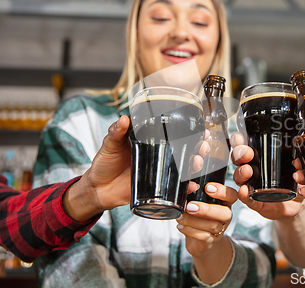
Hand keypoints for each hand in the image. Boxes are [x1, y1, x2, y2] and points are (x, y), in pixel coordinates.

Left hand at [64, 116, 206, 221]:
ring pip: (184, 169)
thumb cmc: (104, 164)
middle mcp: (159, 157)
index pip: (175, 136)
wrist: (97, 189)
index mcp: (151, 143)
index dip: (191, 133)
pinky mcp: (157, 188)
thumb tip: (124, 119)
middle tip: (202, 147)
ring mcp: (159, 173)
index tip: (202, 131)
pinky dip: (185, 188)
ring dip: (195, 166)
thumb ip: (116, 132)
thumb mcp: (109, 145)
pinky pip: (175, 188)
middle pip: (186, 152)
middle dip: (199, 149)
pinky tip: (191, 186)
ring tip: (197, 163)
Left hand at [176, 183, 236, 257]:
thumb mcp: (196, 201)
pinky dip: (190, 231)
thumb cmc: (198, 217)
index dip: (222, 191)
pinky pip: (203, 237)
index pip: (231, 195)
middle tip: (190, 206)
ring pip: (212, 226)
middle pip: (225, 213)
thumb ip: (192, 191)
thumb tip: (191, 185)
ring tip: (180, 217)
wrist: (200, 242)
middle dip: (207, 209)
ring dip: (193, 221)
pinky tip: (181, 226)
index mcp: (224, 203)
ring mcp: (219, 230)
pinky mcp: (210, 242)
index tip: (207, 188)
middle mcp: (225, 216)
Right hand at [230, 132, 304, 220]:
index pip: (245, 146)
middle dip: (240, 154)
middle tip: (247, 153)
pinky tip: (245, 191)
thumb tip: (298, 161)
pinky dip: (244, 194)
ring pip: (239, 177)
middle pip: (238, 159)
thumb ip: (300, 166)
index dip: (239, 140)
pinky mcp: (254, 201)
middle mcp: (253, 170)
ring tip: (248, 171)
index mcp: (260, 158)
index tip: (241, 137)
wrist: (296, 205)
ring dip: (241, 172)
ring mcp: (251, 185)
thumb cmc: (293, 184)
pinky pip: (246, 198)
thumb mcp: (299, 172)